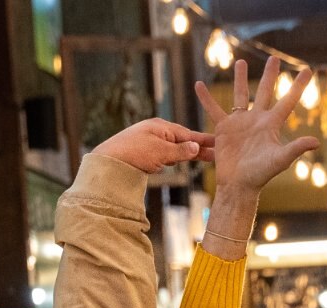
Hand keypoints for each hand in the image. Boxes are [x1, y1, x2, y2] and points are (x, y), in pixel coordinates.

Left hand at [92, 117, 214, 175]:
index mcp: (161, 127)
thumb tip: (195, 146)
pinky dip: (174, 157)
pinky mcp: (143, 152)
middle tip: (216, 153)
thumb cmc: (134, 153)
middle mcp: (156, 131)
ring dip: (187, 153)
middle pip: (182, 140)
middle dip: (198, 147)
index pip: (187, 134)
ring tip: (203, 157)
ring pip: (174, 148)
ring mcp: (149, 141)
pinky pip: (164, 153)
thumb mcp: (161, 152)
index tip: (218, 142)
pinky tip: (178, 160)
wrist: (108, 161)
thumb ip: (180, 151)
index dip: (203, 140)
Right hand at [195, 59, 316, 192]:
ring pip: (240, 95)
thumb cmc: (261, 174)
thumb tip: (316, 141)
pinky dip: (206, 98)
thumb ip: (296, 148)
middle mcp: (257, 120)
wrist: (239, 184)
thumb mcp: (280, 159)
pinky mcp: (224, 128)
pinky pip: (214, 109)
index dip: (297, 86)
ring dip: (240, 79)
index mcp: (271, 125)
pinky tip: (199, 84)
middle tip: (274, 58)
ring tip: (241, 62)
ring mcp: (240, 122)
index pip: (288, 101)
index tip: (307, 70)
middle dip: (269, 75)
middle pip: (265, 91)